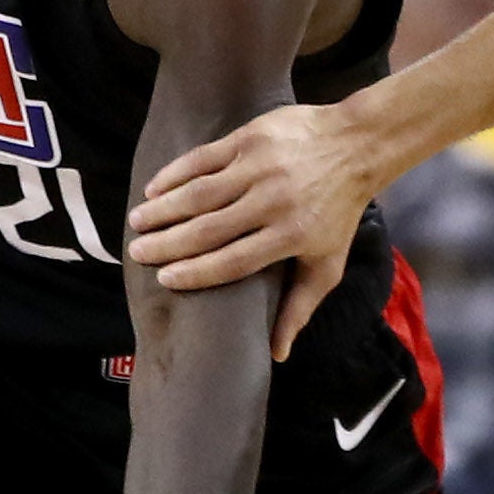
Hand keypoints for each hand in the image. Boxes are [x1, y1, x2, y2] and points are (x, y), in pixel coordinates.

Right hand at [128, 103, 374, 360]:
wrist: (356, 147)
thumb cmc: (338, 212)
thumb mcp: (326, 264)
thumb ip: (299, 307)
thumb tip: (278, 354)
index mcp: (290, 236)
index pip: (232, 261)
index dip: (196, 273)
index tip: (165, 280)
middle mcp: (272, 203)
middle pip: (208, 229)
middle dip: (168, 244)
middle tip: (138, 253)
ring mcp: (260, 168)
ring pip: (200, 193)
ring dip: (164, 209)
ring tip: (137, 223)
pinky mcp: (250, 139)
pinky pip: (204, 159)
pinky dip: (175, 173)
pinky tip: (154, 188)